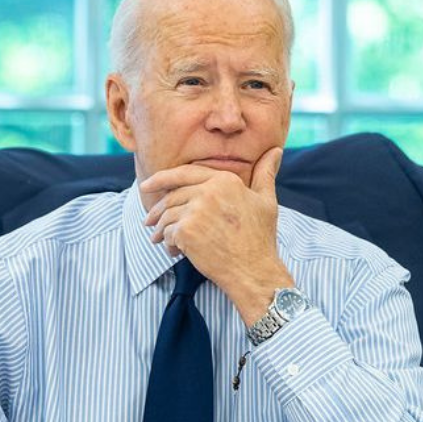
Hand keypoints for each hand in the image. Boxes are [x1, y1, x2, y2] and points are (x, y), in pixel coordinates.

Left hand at [139, 147, 294, 324]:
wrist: (255, 271)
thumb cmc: (260, 239)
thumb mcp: (266, 201)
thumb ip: (265, 174)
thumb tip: (276, 150)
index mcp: (225, 180)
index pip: (184, 173)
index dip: (161, 178)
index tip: (146, 185)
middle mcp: (209, 191)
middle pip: (171, 196)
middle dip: (157, 210)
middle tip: (148, 221)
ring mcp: (196, 210)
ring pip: (167, 215)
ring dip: (160, 229)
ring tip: (160, 240)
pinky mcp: (187, 231)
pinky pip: (168, 233)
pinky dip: (168, 244)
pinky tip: (175, 252)